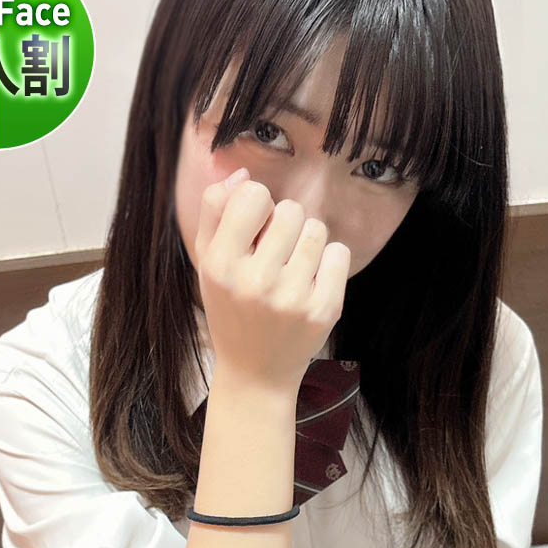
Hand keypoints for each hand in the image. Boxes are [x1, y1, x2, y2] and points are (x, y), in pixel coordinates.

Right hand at [194, 167, 350, 391]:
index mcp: (220, 265)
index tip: (254, 229)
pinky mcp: (324, 310)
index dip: (258, 204)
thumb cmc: (231, 309)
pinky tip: (311, 284)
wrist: (255, 374)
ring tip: (292, 270)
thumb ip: (215, 211)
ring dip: (307, 242)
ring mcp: (293, 298)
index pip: (254, 194)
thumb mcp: (208, 262)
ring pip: (317, 229)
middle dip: (285, 225)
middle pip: (291, 209)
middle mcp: (256, 281)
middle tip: (275, 255)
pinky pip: (339, 253)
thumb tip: (242, 173)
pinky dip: (329, 263)